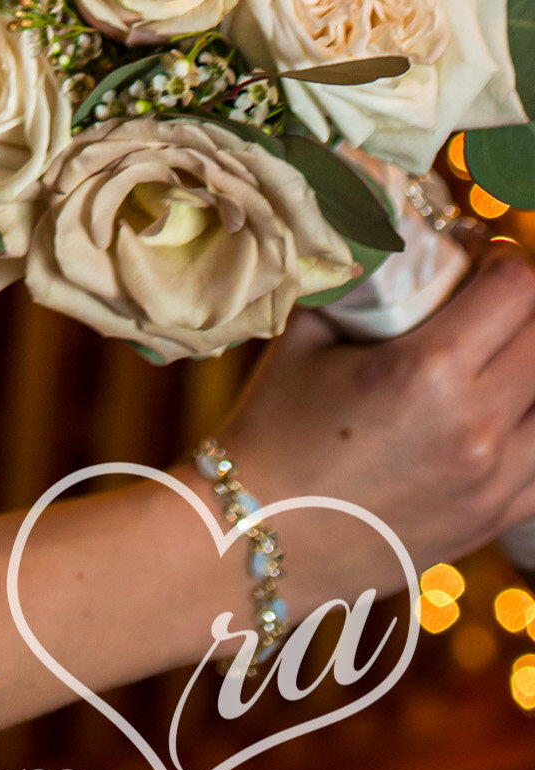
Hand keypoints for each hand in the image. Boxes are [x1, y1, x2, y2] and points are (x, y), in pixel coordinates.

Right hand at [220, 243, 534, 601]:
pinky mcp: (497, 517)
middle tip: (483, 296)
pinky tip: (495, 410)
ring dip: (530, 364)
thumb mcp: (305, 337)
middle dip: (521, 304)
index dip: (502, 258)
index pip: (517, 289)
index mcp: (427, 373)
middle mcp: (475, 427)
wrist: (261, 535)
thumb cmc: (272, 426)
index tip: (474, 255)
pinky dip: (531, 423)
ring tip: (491, 356)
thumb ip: (354, 282)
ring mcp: (495, 480)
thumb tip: (381, 234)